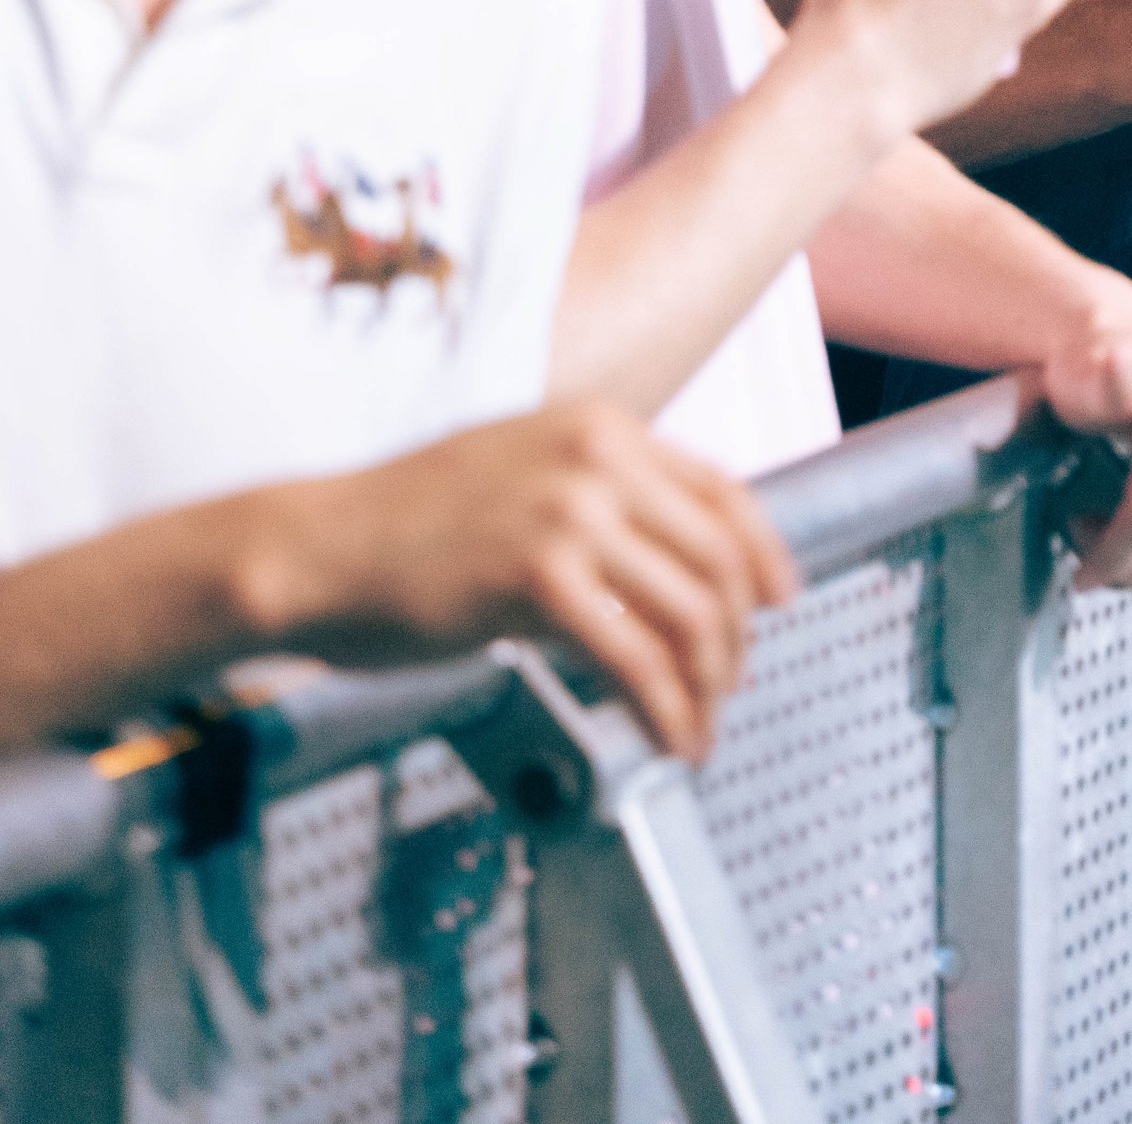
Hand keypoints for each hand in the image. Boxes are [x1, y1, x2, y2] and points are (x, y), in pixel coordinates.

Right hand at [285, 401, 792, 758]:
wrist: (319, 545)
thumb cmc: (407, 523)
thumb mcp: (519, 470)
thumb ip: (594, 493)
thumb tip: (662, 560)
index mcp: (601, 425)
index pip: (721, 489)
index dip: (763, 553)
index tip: (780, 600)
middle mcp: (598, 455)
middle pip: (717, 557)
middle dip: (735, 633)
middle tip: (728, 686)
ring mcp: (570, 510)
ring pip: (689, 610)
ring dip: (707, 682)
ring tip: (698, 725)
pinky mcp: (538, 576)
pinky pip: (636, 656)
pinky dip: (665, 708)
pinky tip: (667, 738)